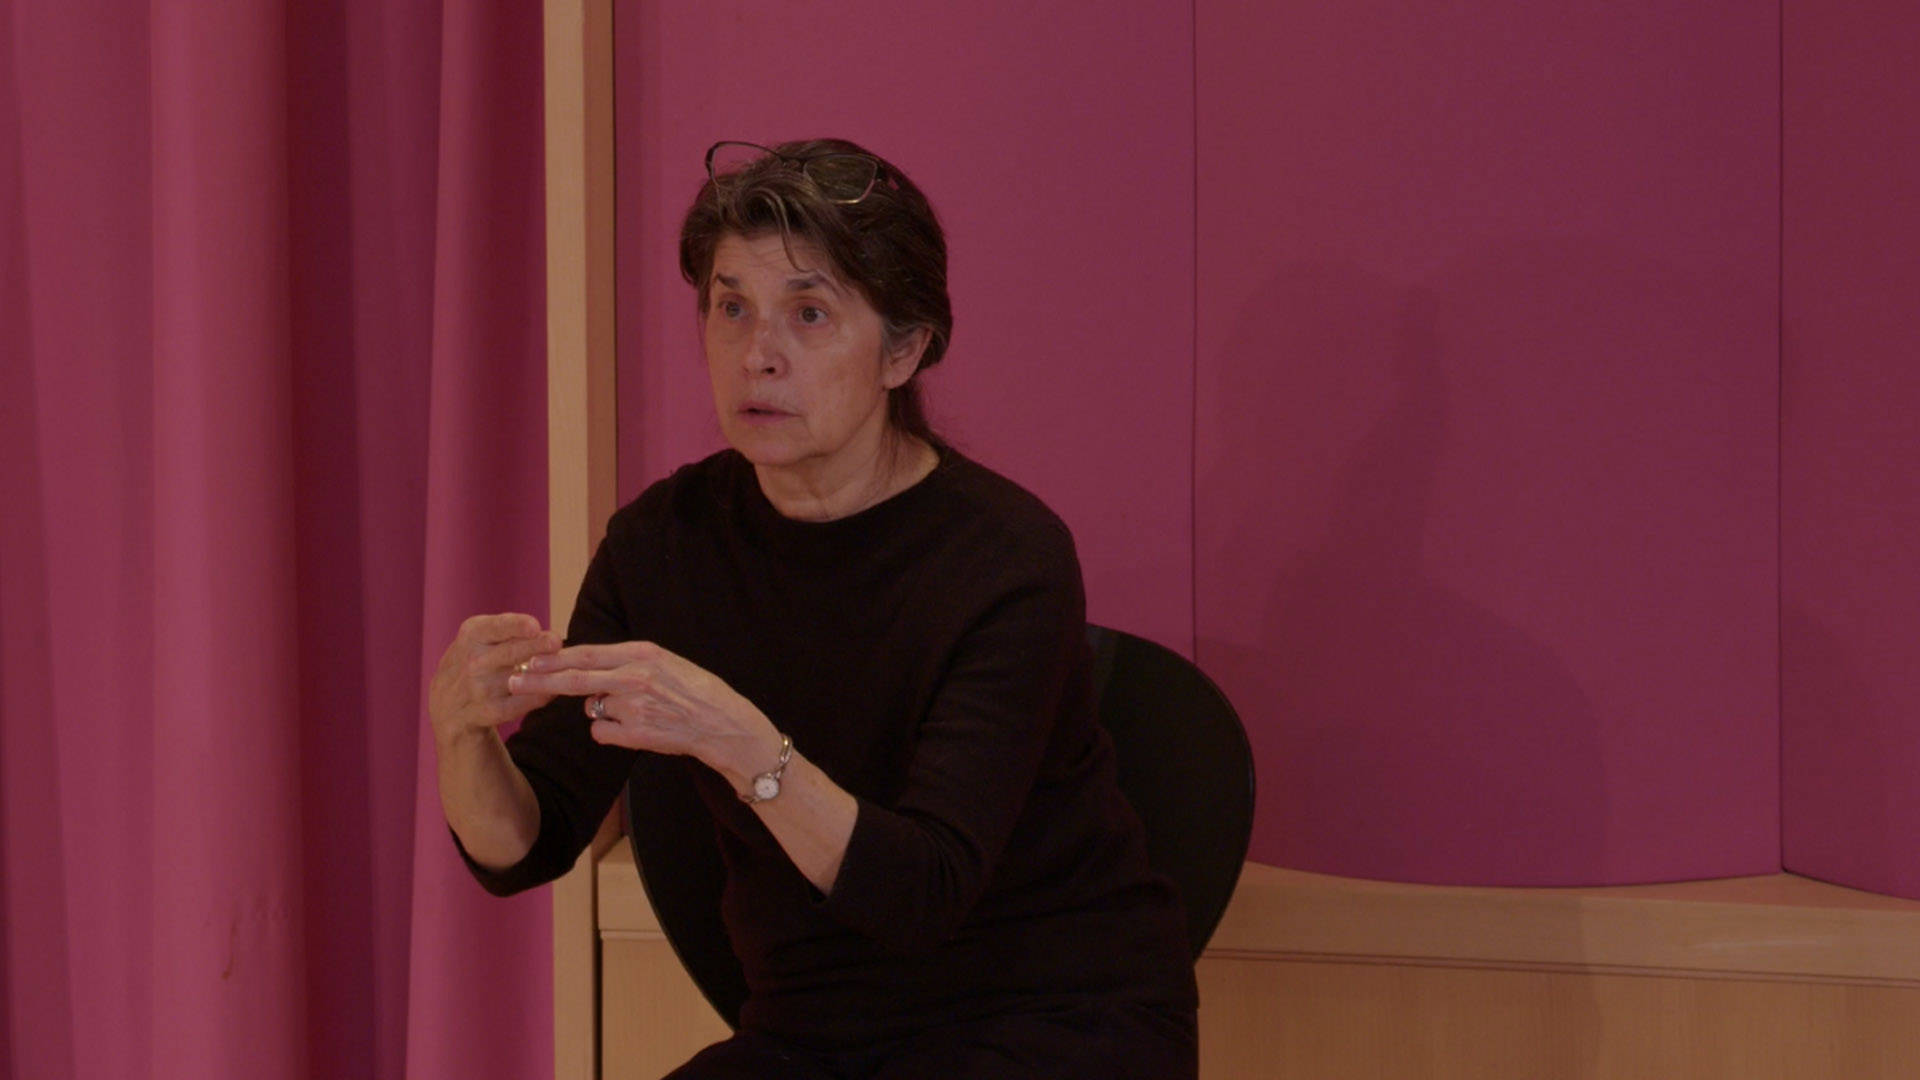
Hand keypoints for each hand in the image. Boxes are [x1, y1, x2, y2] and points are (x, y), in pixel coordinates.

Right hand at [428, 613, 561, 743]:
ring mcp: (478, 689)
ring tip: (565, 669)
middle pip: (509, 653)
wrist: (448, 705)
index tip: (535, 626)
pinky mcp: (486, 712)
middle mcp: (472, 662)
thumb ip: (511, 631)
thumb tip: (550, 637)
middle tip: (557, 642)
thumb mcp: (482, 639)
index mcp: (472, 635)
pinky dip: (538, 697)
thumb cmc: (477, 662)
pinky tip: (552, 692)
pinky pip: (518, 704)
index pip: (495, 627)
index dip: (515, 626)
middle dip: (535, 646)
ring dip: (544, 675)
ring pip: (518, 680)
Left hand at [507, 641, 776, 778]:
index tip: (528, 657)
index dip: (553, 657)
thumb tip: (586, 664)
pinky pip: (602, 732)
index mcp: (642, 654)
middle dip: (539, 679)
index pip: (585, 654)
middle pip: (574, 679)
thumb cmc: (695, 689)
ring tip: (635, 710)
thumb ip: (626, 661)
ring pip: (592, 708)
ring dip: (600, 709)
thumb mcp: (664, 661)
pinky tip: (636, 729)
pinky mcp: (635, 735)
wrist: (722, 724)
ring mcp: (634, 708)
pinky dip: (610, 732)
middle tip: (512, 679)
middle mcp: (634, 678)